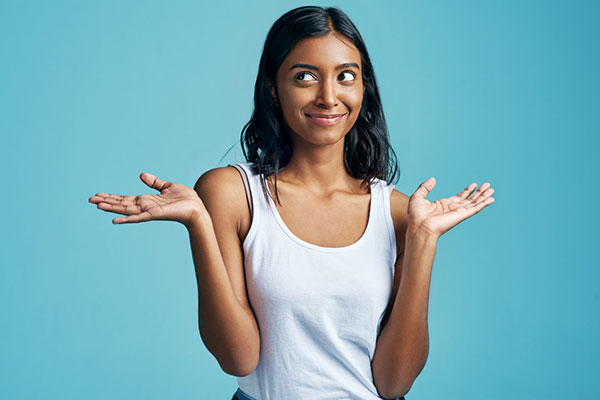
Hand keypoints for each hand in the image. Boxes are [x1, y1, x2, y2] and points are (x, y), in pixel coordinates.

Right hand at [88, 172, 205, 226]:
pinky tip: (115, 220)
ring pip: (126, 210)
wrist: (197, 207)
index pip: (125, 198)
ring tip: (97, 206)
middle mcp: (145, 206)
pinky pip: (138, 218)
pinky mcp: (155, 215)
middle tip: (90, 200)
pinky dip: (126, 219)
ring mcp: (148, 211)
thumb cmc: (185, 199)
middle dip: (106, 201)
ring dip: (111, 208)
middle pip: (121, 204)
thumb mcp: (167, 186)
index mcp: (146, 200)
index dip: (111, 196)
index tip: (98, 195)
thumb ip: (154, 182)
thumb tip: (141, 175)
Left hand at [407, 177, 494, 239]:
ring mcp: (457, 212)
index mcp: (443, 205)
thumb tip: (433, 179)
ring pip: (474, 203)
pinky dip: (483, 203)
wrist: (419, 226)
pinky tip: (491, 199)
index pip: (459, 197)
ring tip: (491, 189)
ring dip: (483, 196)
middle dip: (478, 193)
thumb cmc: (416, 216)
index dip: (467, 191)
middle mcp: (452, 209)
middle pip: (469, 199)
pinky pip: (475, 208)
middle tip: (488, 185)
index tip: (474, 185)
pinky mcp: (461, 215)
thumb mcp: (418, 197)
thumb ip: (425, 187)